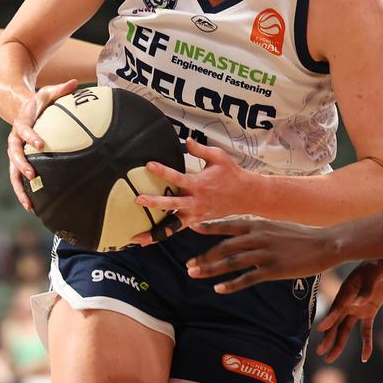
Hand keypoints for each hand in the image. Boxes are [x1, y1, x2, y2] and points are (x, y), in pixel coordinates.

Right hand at [7, 79, 77, 210]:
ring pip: (13, 173)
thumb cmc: (39, 102)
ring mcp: (15, 153)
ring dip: (20, 188)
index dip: (30, 136)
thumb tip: (77, 82)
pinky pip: (19, 179)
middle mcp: (14, 140)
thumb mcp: (48, 92)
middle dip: (22, 165)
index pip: (24, 130)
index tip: (40, 144)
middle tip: (33, 174)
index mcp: (21, 124)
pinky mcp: (19, 163)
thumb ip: (61, 89)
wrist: (21, 110)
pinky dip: (24, 192)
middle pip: (14, 155)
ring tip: (29, 203)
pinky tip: (33, 207)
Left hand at [133, 138, 252, 230]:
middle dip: (154, 202)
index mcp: (199, 184)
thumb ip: (200, 149)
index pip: (177, 177)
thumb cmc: (231, 173)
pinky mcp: (196, 220)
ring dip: (154, 230)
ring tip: (136, 236)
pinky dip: (163, 235)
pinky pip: (177, 229)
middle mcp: (196, 201)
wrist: (246, 195)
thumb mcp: (218, 156)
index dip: (162, 171)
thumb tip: (186, 140)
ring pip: (172, 224)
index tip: (149, 165)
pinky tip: (147, 241)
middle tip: (138, 199)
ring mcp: (195, 213)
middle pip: (172, 204)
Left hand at [186, 216, 341, 292]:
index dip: (209, 227)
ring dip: (210, 269)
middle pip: (224, 247)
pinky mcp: (273, 270)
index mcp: (259, 224)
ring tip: (195, 275)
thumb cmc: (302, 235)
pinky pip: (247, 278)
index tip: (192, 228)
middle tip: (189, 265)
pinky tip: (219, 289)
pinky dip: (231, 284)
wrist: (325, 243)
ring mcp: (265, 254)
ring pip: (231, 262)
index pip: (228, 225)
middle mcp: (258, 237)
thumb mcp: (277, 226)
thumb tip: (244, 232)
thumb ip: (259, 229)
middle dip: (204, 256)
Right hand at [317, 257, 382, 362]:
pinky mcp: (369, 312)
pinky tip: (365, 357)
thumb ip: (365, 289)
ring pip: (345, 329)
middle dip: (329, 337)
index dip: (329, 318)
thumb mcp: (372, 274)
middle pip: (336, 322)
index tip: (321, 329)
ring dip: (339, 343)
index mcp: (346, 291)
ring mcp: (358, 308)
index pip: (336, 307)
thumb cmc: (377, 264)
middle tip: (322, 352)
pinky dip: (366, 343)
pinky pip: (366, 330)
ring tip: (331, 358)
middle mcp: (348, 302)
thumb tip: (357, 303)